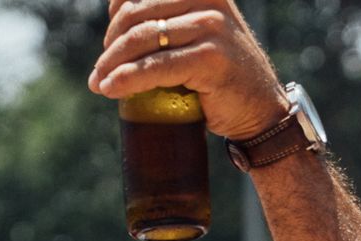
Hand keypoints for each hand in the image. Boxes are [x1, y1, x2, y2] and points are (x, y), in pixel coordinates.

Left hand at [88, 0, 290, 140]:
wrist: (261, 110)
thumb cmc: (222, 76)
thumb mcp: (198, 34)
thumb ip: (169, 21)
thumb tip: (116, 21)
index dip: (116, 15)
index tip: (108, 44)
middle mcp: (208, 0)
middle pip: (137, 15)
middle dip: (110, 45)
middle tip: (100, 71)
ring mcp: (211, 27)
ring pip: (143, 40)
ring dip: (112, 64)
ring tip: (99, 83)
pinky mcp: (210, 58)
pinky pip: (156, 66)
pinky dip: (127, 79)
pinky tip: (110, 89)